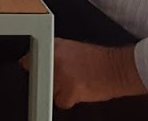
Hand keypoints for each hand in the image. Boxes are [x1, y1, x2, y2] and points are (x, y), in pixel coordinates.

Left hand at [22, 40, 144, 107]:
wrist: (118, 68)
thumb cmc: (100, 60)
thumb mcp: (74, 49)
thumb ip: (57, 55)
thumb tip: (41, 62)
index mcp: (56, 46)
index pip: (29, 59)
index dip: (33, 67)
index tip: (34, 71)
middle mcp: (55, 59)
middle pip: (38, 78)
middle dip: (48, 81)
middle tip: (64, 79)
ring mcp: (61, 75)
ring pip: (50, 91)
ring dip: (60, 91)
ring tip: (75, 84)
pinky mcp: (68, 91)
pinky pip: (61, 102)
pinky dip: (69, 100)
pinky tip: (80, 92)